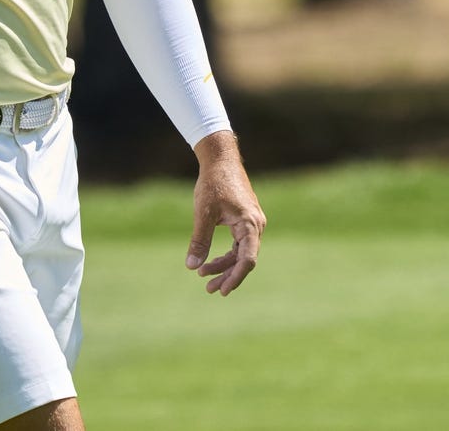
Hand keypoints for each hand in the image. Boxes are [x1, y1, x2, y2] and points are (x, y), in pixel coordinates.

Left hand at [186, 131, 265, 295]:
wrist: (220, 159)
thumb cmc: (213, 183)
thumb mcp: (203, 213)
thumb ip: (199, 240)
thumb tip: (192, 267)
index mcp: (250, 224)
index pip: (247, 259)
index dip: (235, 277)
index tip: (222, 290)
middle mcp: (256, 225)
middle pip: (244, 259)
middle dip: (226, 274)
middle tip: (208, 289)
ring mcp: (252, 222)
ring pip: (241, 252)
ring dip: (224, 265)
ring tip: (203, 276)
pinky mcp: (245, 219)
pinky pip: (239, 243)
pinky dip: (226, 253)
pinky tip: (210, 261)